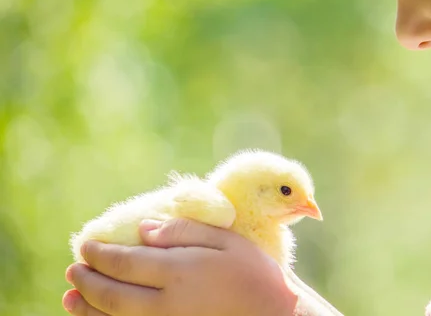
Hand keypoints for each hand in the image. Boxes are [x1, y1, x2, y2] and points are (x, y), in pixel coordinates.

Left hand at [63, 218, 297, 315]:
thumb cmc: (253, 272)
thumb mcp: (225, 240)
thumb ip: (183, 231)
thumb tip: (143, 229)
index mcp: (179, 271)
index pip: (125, 262)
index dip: (100, 254)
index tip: (85, 246)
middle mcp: (166, 303)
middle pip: (112, 293)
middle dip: (87, 280)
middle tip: (73, 269)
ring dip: (87, 308)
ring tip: (70, 297)